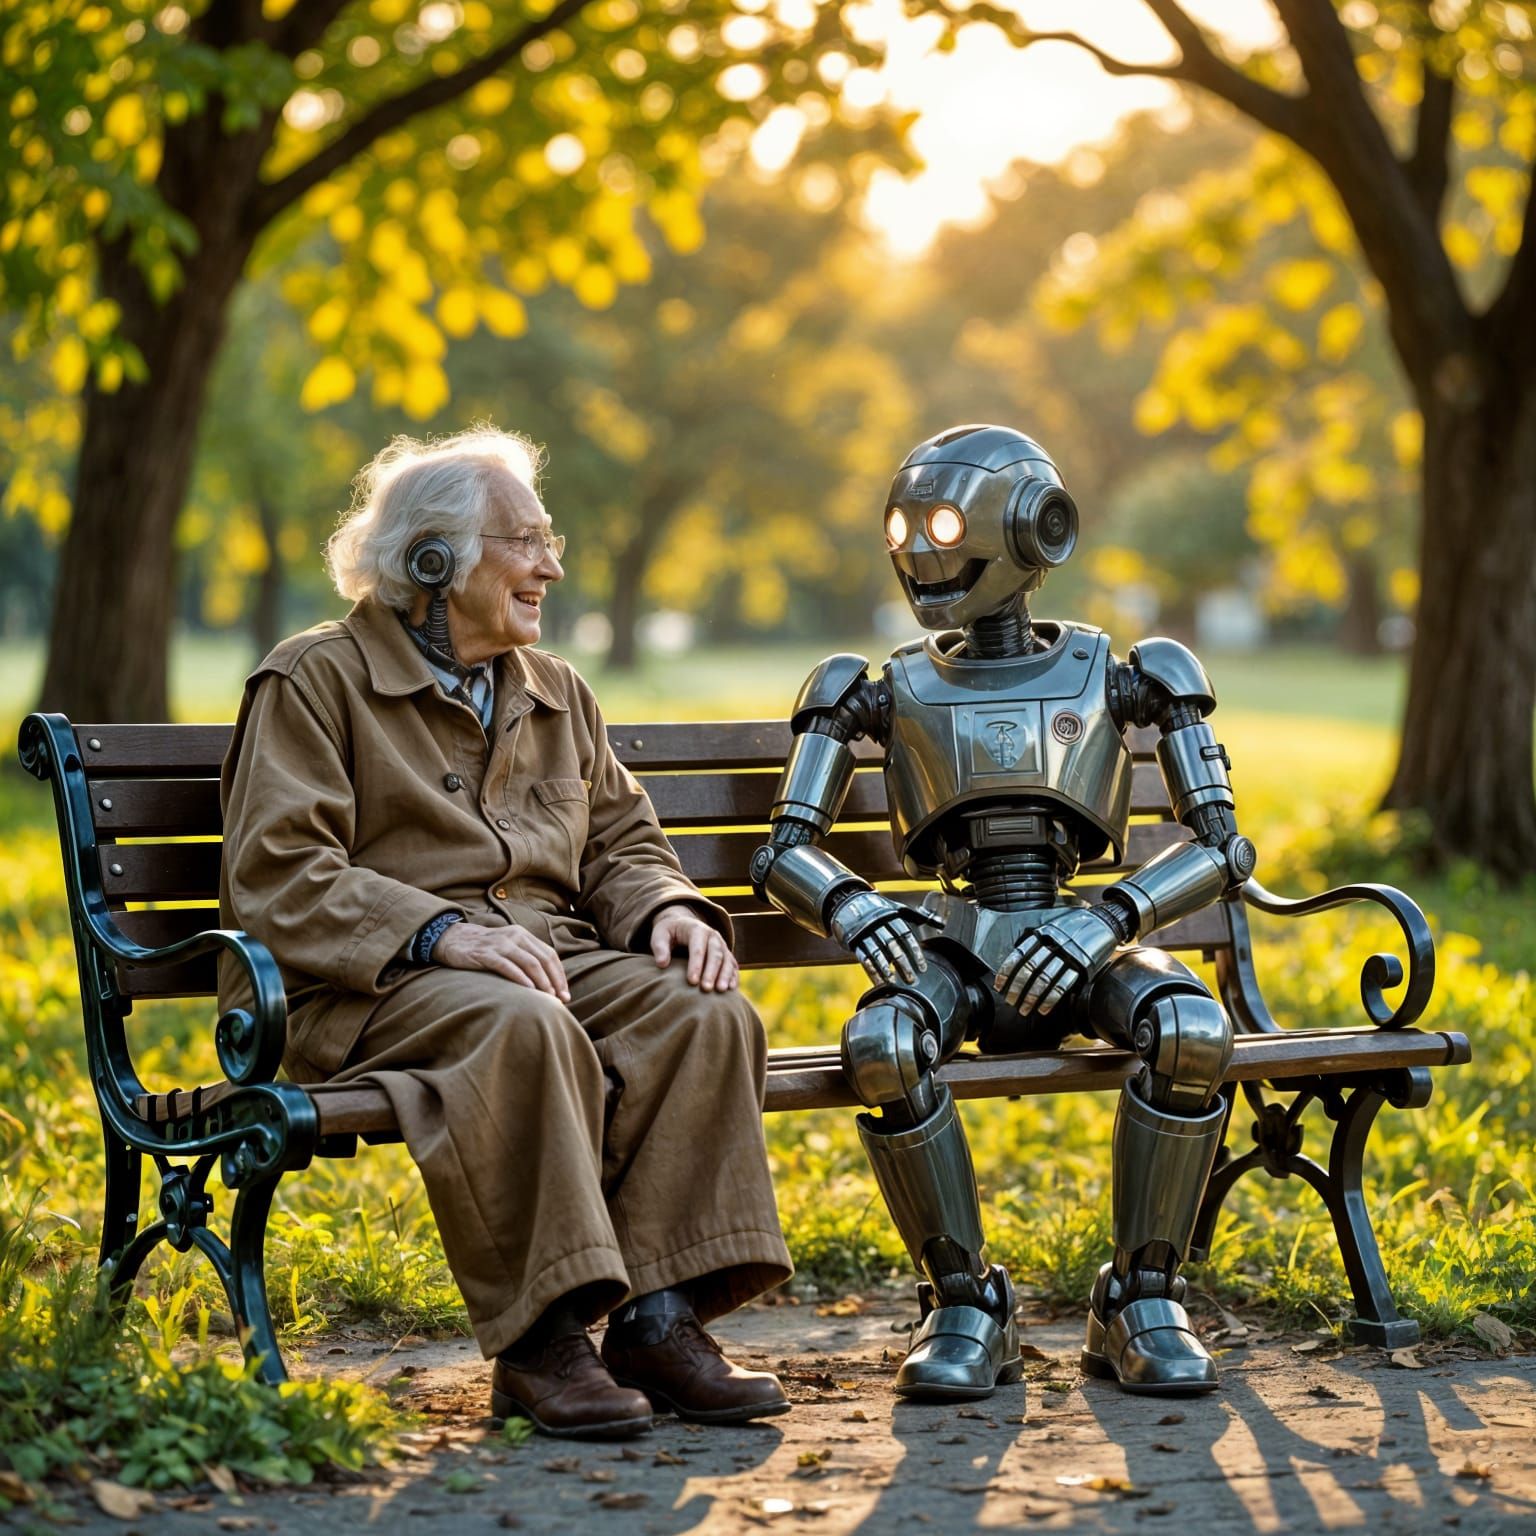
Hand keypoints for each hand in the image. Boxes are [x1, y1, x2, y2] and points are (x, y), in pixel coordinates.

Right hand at [434, 921, 570, 1001]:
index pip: (550, 954)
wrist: (453, 939)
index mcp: (523, 935)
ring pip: (529, 963)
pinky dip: (520, 978)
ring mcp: (501, 944)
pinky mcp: (486, 954)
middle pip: (543, 959)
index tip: (565, 993)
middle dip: (555, 981)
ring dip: (542, 982)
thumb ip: (525, 957)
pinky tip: (529, 990)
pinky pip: (507, 966)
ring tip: (548, 997)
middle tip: (561, 999)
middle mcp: (515, 936)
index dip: (560, 974)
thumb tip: (547, 982)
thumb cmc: (484, 949)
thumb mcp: (508, 947)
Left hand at [649, 903, 738, 991]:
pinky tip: (731, 989)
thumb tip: (662, 964)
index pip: (698, 948)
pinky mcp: (726, 954)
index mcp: (696, 929)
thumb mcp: (660, 934)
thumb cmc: (669, 932)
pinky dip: (733, 976)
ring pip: (727, 959)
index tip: (691, 982)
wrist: (683, 925)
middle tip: (706, 989)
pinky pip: (733, 964)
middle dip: (711, 972)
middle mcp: (712, 935)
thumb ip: (659, 947)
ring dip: (725, 975)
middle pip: (715, 954)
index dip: (696, 965)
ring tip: (721, 990)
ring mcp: (721, 944)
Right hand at [828, 889, 929, 985]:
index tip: (923, 968)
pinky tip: (879, 982)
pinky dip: (871, 971)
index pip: (906, 936)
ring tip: (893, 983)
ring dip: (885, 969)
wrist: (848, 902)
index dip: (915, 952)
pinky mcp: (854, 941)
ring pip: (877, 953)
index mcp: (891, 917)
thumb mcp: (898, 908)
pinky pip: (863, 957)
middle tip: (912, 980)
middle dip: (903, 964)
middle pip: (893, 946)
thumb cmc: (880, 909)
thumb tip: (941, 924)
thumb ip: (920, 916)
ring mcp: (865, 933)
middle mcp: (878, 924)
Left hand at [995, 906, 1121, 1016]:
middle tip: (1010, 1001)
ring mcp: (1069, 955)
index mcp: (1045, 932)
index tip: (999, 984)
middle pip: (1030, 968)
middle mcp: (1055, 943)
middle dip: (1017, 987)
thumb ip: (1039, 940)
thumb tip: (1019, 960)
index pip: (1020, 953)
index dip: (1008, 970)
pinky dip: (1051, 999)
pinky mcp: (1083, 966)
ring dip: (1032, 997)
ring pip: (1045, 979)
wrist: (1107, 922)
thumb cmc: (1077, 926)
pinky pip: (1064, 985)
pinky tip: (1043, 1009)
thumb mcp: (1054, 926)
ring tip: (1024, 1009)